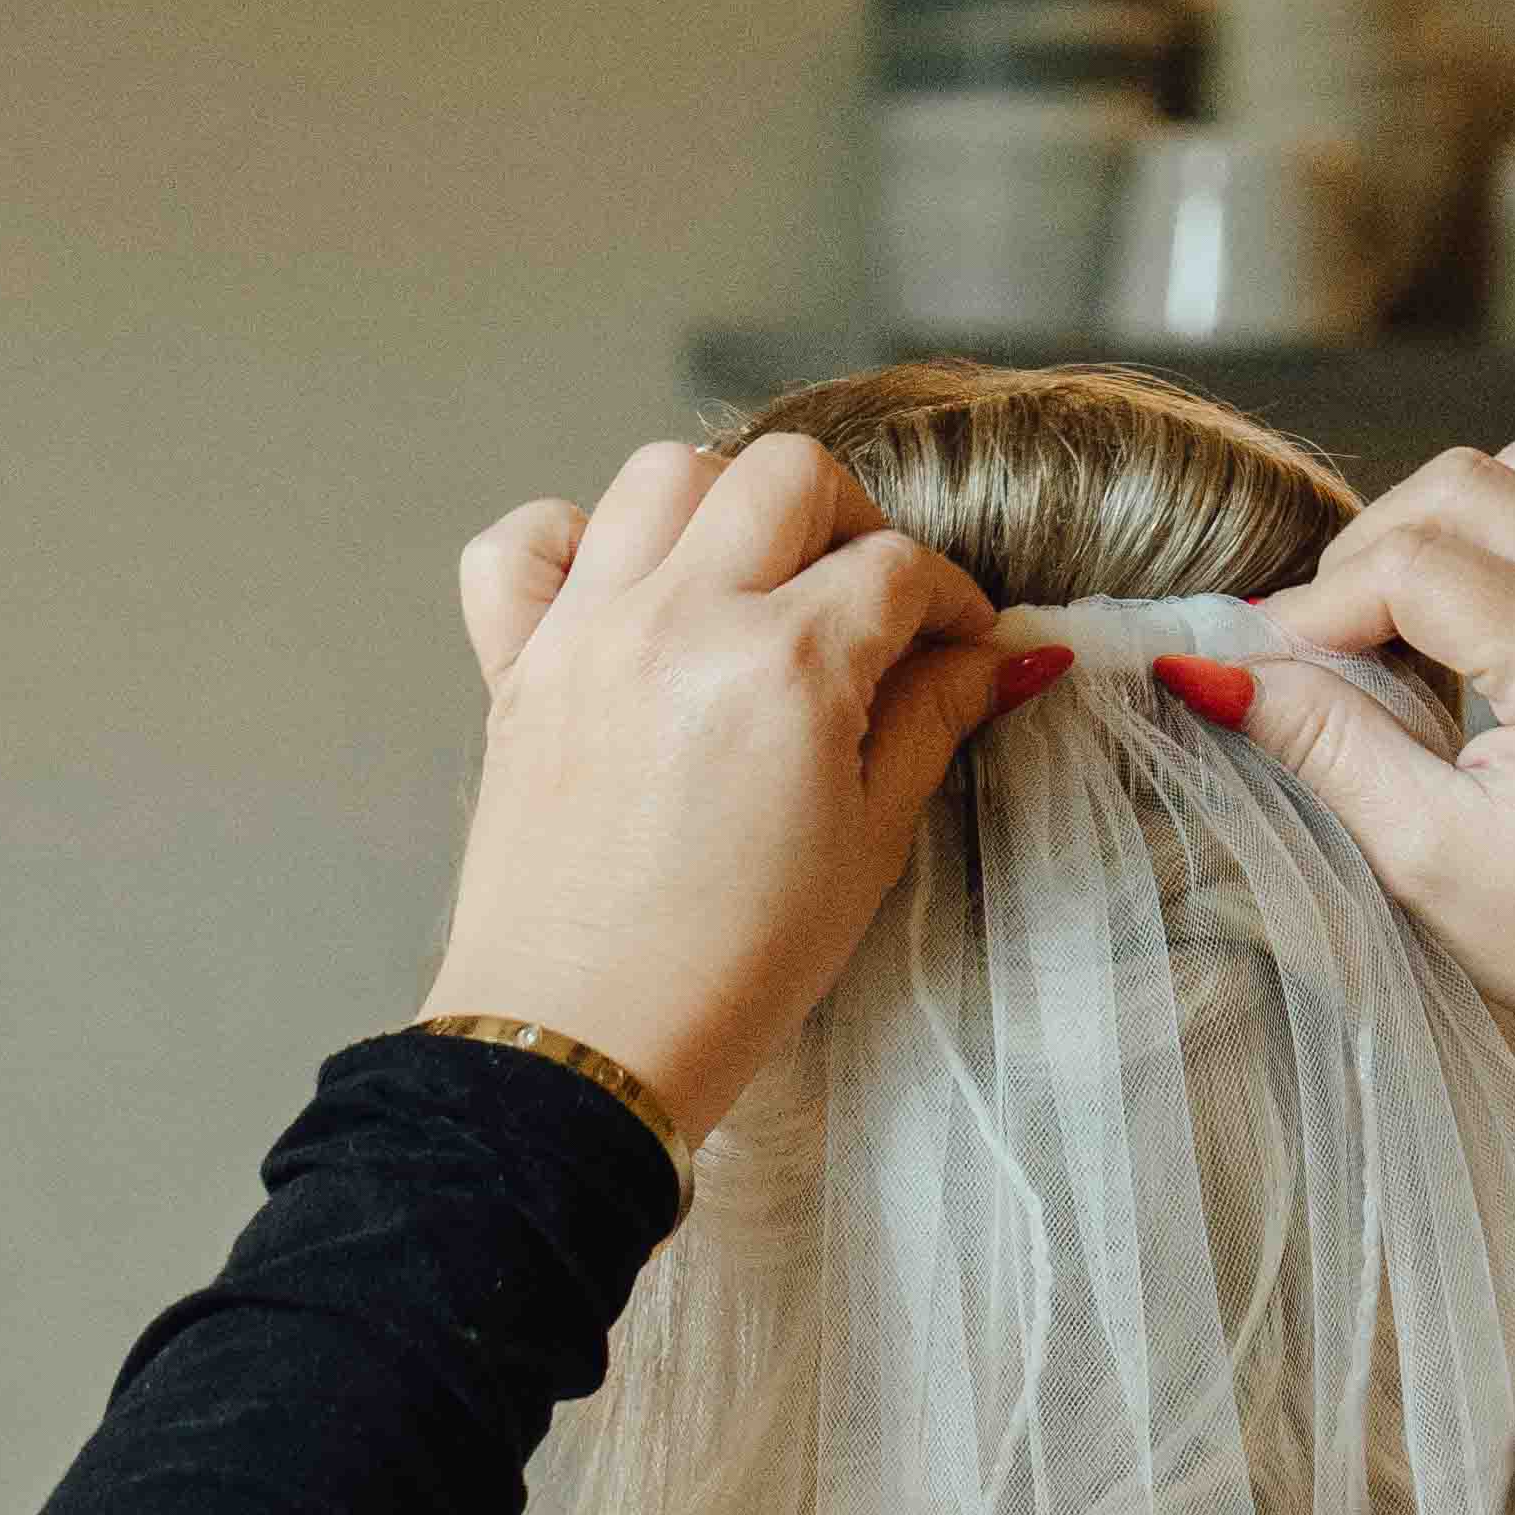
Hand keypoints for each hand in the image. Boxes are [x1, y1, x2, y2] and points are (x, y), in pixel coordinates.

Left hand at [428, 436, 1025, 1140]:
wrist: (585, 1040)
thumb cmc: (732, 968)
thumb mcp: (868, 846)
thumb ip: (931, 723)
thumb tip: (998, 656)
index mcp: (785, 666)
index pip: (895, 568)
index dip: (948, 599)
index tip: (958, 640)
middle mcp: (680, 620)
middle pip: (786, 477)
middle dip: (849, 520)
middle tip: (863, 599)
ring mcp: (587, 632)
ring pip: (661, 473)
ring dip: (724, 505)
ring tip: (751, 582)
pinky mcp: (516, 665)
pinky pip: (522, 542)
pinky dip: (572, 541)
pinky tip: (620, 592)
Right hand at [1166, 434, 1514, 1057]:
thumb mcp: (1428, 856)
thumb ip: (1325, 745)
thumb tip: (1215, 672)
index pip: (1413, 567)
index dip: (1318, 606)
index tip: (1267, 665)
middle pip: (1465, 487)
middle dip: (1372, 550)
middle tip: (1327, 642)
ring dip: (1444, 519)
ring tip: (1399, 614)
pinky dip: (1506, 532)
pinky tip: (1468, 616)